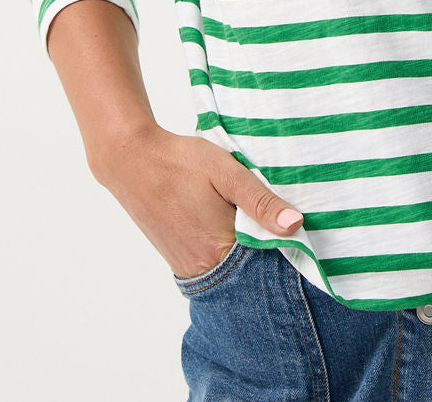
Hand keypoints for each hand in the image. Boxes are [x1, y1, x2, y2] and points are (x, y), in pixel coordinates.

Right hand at [90, 122, 303, 279]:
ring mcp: (186, 266)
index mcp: (219, 247)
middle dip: (266, 252)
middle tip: (279, 225)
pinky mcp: (176, 259)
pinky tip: (231, 227)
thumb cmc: (181, 161)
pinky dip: (227, 252)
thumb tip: (295, 225)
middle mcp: (202, 266)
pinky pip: (212, 265)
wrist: (132, 161)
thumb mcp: (226, 172)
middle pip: (248, 270)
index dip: (284, 248)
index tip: (299, 233)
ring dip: (246, 252)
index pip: (266, 263)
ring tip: (255, 224)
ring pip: (230, 268)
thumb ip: (260, 201)